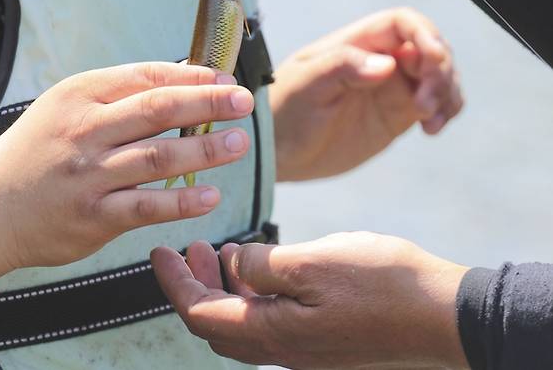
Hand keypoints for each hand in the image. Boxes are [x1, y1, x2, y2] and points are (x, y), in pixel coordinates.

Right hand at [0, 62, 253, 268]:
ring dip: (204, 149)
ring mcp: (88, 175)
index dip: (191, 77)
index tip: (225, 80)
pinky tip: (210, 195)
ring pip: (157, 156)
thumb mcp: (70, 105)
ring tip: (238, 143)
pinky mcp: (93, 216)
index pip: (146, 76)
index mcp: (82, 94)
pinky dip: (181, 201)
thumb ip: (120, 94)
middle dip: (206, 103)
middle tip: (244, 102)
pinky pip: (145, 206)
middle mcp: (85, 130)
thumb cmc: (43, 147)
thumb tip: (186, 80)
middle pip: (157, 109)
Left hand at [151, 233, 470, 368]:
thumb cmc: (382, 284)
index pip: (200, 316)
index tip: (157, 252)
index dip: (173, 284)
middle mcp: (283, 352)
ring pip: (244, 325)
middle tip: (187, 248)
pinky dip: (255, 294)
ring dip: (225, 288)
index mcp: (273, 335)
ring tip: (221, 250)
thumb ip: (263, 265)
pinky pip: (272, 323)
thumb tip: (232, 264)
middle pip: (216, 326)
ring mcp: (305, 350)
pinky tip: (264, 266)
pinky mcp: (325, 341)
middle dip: (194, 286)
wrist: (443, 317)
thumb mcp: (313, 262)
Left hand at [271, 7, 462, 180]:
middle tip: (425, 104)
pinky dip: (445, 110)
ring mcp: (391, 86)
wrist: (275, 150)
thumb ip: (343, 68)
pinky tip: (431, 129)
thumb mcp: (306, 85)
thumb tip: (386, 65)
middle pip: (429, 47)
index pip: (403, 22)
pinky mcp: (398, 113)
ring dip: (447, 91)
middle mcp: (379, 59)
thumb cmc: (283, 109)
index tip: (433, 59)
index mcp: (357, 42)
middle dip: (440, 69)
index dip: (425, 33)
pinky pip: (435, 103)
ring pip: (439, 75)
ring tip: (430, 120)